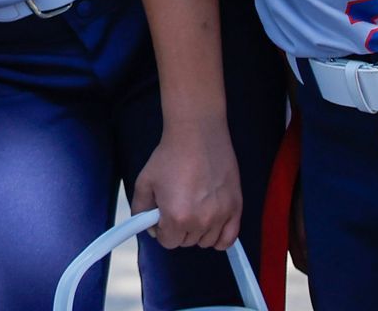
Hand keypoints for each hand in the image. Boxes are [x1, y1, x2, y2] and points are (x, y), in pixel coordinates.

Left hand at [131, 117, 241, 249]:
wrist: (197, 134)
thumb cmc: (169, 156)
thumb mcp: (144, 182)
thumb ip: (141, 210)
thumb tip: (150, 228)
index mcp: (176, 217)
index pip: (168, 242)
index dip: (162, 230)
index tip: (163, 216)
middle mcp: (201, 222)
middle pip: (187, 242)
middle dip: (178, 229)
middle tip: (178, 207)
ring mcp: (221, 216)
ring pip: (207, 241)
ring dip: (198, 231)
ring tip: (194, 209)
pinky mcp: (236, 208)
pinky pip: (229, 238)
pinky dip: (220, 238)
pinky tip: (212, 226)